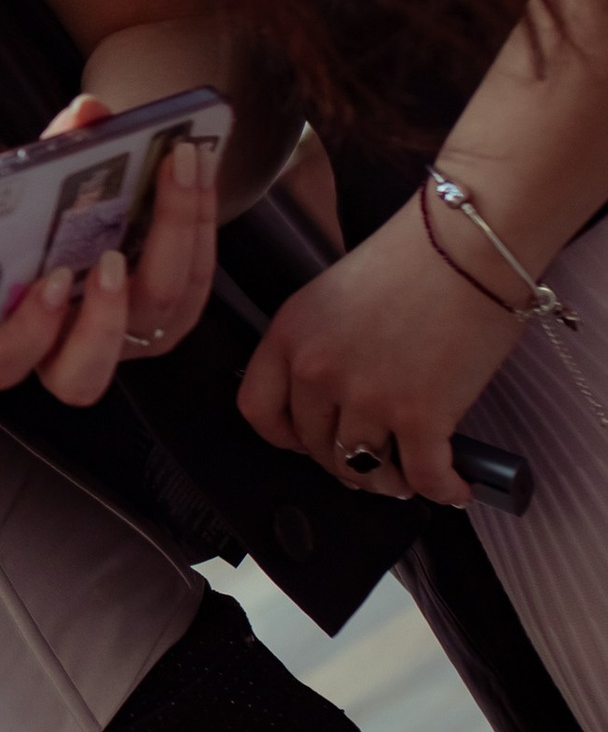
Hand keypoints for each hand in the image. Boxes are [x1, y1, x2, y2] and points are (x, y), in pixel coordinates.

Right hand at [0, 97, 218, 405]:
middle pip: (87, 369)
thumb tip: (88, 112)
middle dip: (105, 315)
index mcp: (3, 337)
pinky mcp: (167, 324)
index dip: (28, 330)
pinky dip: (199, 225)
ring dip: (172, 248)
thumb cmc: (22, 225)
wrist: (58, 232)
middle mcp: (62, 357)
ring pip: (158, 327)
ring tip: (176, 176)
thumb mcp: (20, 193)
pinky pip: (195, 289)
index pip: (3, 360)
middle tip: (110, 257)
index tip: (52, 280)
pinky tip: (197, 171)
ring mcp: (123, 346)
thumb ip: (44, 158)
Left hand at [238, 196, 524, 506]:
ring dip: (389, 481)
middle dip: (344, 461)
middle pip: (315, 447)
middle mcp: (317, 371)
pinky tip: (457, 487)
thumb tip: (337, 398)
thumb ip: (323, 344)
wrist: (472, 242)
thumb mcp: (336, 295)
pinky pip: (425, 477)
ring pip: (365, 470)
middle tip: (373, 458)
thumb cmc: (414, 257)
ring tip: (408, 475)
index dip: (285, 437)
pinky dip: (445, 489)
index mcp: (289, 335)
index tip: (307, 441)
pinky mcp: (420, 417)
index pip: (258, 411)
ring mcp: (367, 397)